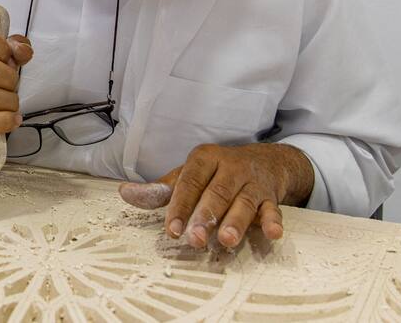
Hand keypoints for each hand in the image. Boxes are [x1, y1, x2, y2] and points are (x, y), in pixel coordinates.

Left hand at [118, 143, 313, 248]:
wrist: (266, 161)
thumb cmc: (217, 173)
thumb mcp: (189, 175)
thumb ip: (160, 190)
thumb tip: (126, 194)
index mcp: (205, 159)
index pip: (189, 182)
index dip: (180, 206)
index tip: (172, 230)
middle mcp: (230, 167)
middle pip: (216, 193)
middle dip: (205, 217)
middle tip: (195, 239)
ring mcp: (252, 182)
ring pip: (244, 202)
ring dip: (236, 222)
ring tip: (226, 240)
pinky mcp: (271, 197)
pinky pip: (274, 209)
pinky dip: (274, 221)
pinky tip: (272, 233)